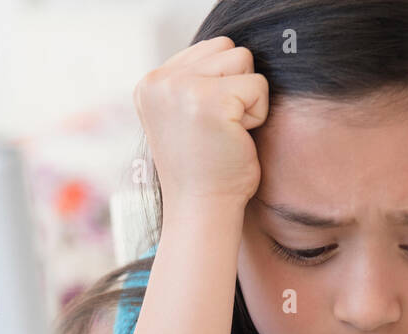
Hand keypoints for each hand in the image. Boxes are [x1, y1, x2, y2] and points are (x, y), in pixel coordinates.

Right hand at [133, 36, 269, 209]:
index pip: (207, 49)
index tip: (206, 125)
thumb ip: (192, 81)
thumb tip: (230, 52)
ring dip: (246, 98)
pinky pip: (258, 86)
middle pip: (226, 48)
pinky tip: (235, 140)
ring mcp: (180, 88)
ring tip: (227, 132)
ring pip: (243, 59)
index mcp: (149, 84)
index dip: (221, 85)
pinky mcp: (208, 100)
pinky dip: (257, 115)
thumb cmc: (204, 170)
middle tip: (219, 129)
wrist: (201, 210)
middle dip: (235, 86)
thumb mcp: (183, 116)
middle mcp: (158, 81)